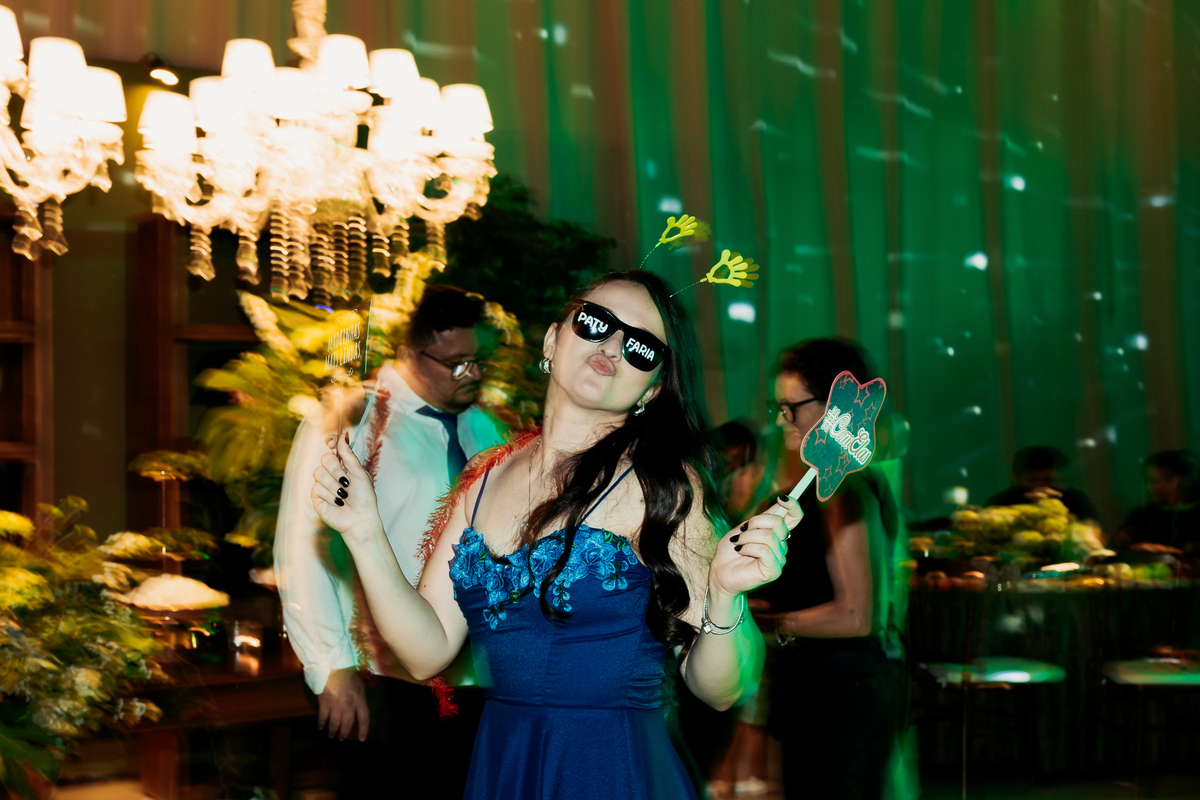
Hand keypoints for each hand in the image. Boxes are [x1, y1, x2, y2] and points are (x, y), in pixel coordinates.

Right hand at [312, 432, 382, 546]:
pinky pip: (317, 489)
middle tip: (347, 482)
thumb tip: (343, 436)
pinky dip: (330, 496)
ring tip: (344, 495)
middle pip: (325, 459)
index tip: (331, 441)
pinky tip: (338, 503)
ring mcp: (323, 485)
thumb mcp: (360, 473)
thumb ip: (349, 455)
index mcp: (344, 466)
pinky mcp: (317, 497)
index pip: (332, 448)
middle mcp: (332, 473)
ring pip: (319, 473)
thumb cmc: (364, 498)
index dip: (330, 442)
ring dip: (334, 485)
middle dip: (336, 470)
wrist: (361, 519)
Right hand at [318, 667, 368, 741]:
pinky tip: (321, 727)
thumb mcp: (360, 686)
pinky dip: (322, 724)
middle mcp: (348, 704)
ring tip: (332, 735)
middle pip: (347, 724)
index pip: (364, 719)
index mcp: (359, 699)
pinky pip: (323, 717)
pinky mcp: (324, 702)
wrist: (334, 665)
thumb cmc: (349, 675)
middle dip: (344, 733)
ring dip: (333, 731)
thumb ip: (360, 699)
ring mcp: (336, 704)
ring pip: (334, 723)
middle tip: (342, 738)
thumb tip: (359, 711)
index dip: (363, 730)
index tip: (361, 739)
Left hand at [709, 495, 800, 598]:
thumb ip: (763, 517)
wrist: (720, 572)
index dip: (793, 506)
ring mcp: (780, 559)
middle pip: (779, 522)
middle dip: (756, 522)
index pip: (795, 517)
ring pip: (768, 536)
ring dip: (747, 537)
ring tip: (738, 544)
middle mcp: (782, 545)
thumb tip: (782, 499)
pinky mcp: (774, 570)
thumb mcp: (745, 527)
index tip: (782, 498)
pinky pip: (764, 550)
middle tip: (742, 531)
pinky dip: (747, 548)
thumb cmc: (731, 550)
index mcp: (777, 534)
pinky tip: (740, 551)